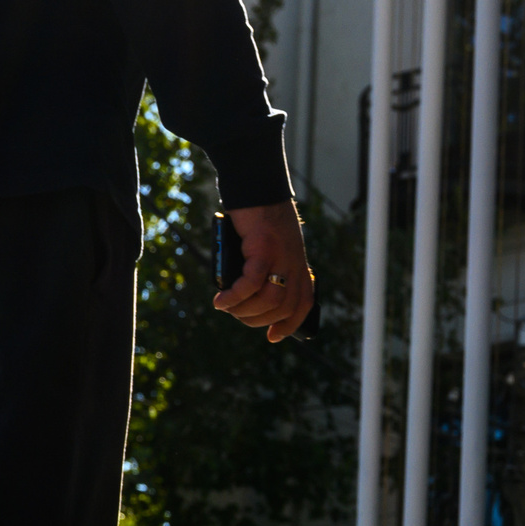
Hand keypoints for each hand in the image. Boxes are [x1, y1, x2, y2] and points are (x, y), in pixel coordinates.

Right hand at [214, 199, 313, 342]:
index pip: (303, 304)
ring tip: (226, 307)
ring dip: (244, 311)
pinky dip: (235, 296)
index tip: (272, 336)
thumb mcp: (270, 247)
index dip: (289, 325)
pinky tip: (221, 300)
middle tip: (236, 314)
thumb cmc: (258, 218)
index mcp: (298, 266)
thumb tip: (246, 294)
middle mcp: (295, 264)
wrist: (257, 188)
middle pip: (283, 308)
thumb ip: (268, 269)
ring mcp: (282, 257)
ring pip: (269, 301)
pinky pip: (252, 283)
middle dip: (257, 320)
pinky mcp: (265, 249)